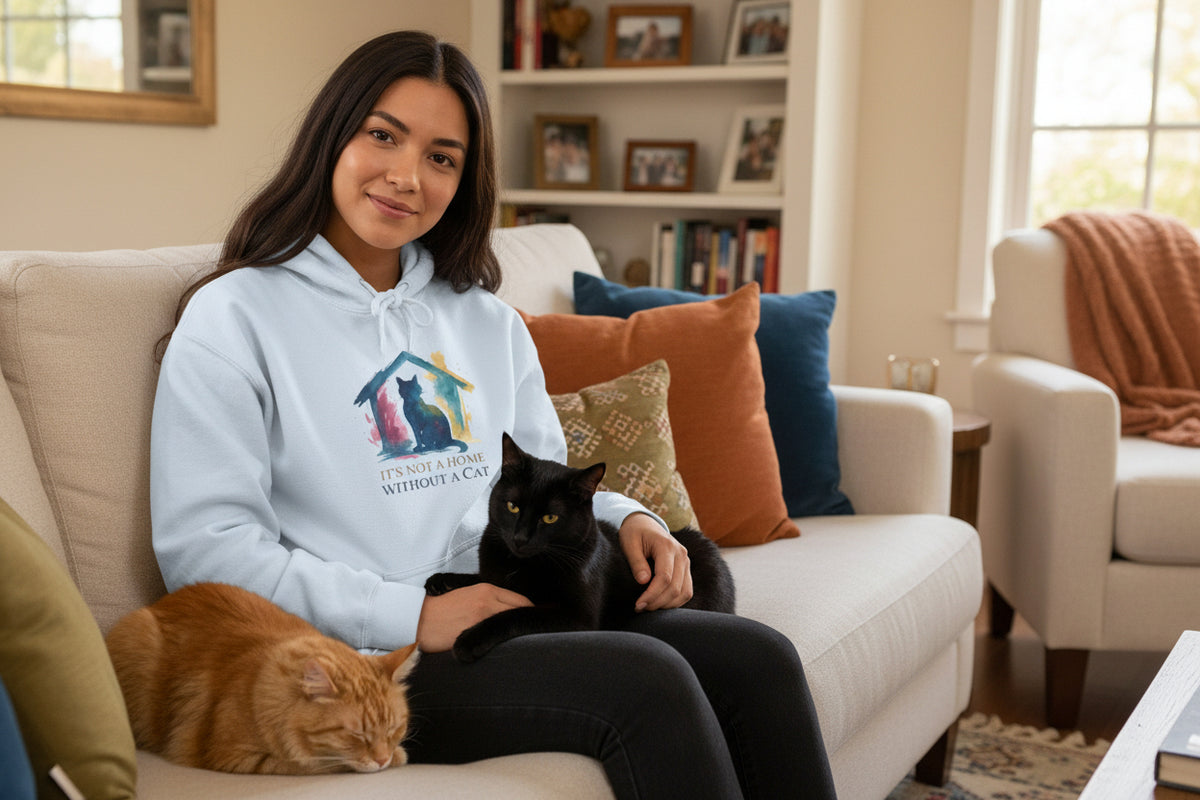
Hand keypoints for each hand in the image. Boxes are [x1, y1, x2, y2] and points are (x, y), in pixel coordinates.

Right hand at [416, 583, 532, 652]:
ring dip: (519, 633)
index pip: (520, 600)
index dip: (530, 613)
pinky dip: (505, 642)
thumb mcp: (466, 596)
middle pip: (521, 610)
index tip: (536, 622)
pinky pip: (497, 637)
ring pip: (512, 624)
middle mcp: (488, 599)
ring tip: (525, 644)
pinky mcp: (475, 631)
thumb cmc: (440, 611)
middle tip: (535, 634)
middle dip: (528, 623)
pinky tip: (508, 650)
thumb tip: (506, 614)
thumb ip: (487, 601)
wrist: (416, 620)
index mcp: (486, 589)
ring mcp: (483, 615)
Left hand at [618, 513, 692, 611]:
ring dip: (667, 605)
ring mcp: (686, 562)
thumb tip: (643, 581)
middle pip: (675, 588)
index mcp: (667, 546)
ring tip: (648, 607)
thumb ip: (636, 561)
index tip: (638, 604)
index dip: (652, 594)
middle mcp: (681, 554)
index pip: (665, 577)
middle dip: (657, 602)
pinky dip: (675, 601)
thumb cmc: (634, 533)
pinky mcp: (686, 569)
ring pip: (684, 592)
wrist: (645, 523)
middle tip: (639, 608)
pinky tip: (659, 603)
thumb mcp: (629, 542)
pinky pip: (686, 591)